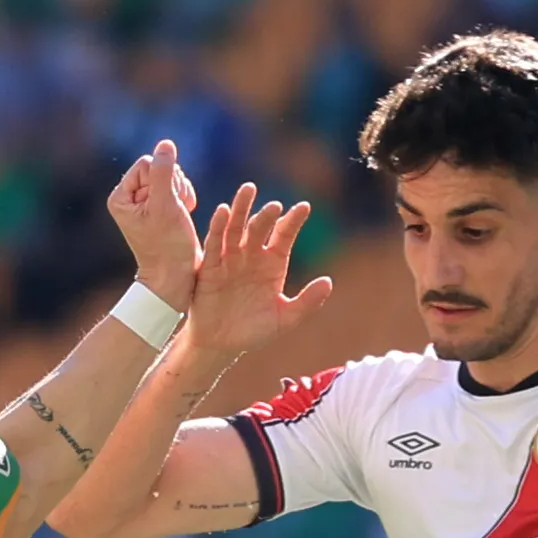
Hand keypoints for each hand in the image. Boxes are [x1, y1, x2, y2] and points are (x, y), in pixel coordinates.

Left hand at [106, 138, 200, 310]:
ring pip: (172, 176)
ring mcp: (146, 203)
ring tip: (178, 217)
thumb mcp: (166, 205)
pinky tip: (183, 216)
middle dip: (174, 187)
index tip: (164, 207)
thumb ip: (164, 172)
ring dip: (181, 193)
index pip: (147, 163)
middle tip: (173, 214)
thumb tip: (165, 144)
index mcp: (120, 197)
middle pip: (160, 168)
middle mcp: (130, 198)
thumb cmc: (168, 246)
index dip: (163, 181)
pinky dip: (185, 199)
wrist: (176, 276)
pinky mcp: (161, 208)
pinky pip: (178, 187)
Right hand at [182, 183, 333, 368]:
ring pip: (235, 229)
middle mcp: (251, 256)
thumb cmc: (253, 331)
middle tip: (275, 205)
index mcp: (272, 263)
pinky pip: (214, 245)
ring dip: (240, 210)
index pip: (284, 236)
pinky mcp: (209, 268)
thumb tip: (328, 282)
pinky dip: (217, 228)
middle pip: (259, 228)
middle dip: (266, 216)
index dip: (293, 222)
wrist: (221, 346)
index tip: (304, 207)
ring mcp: (229, 260)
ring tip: (247, 191)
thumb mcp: (284, 319)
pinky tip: (222, 212)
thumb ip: (306, 302)